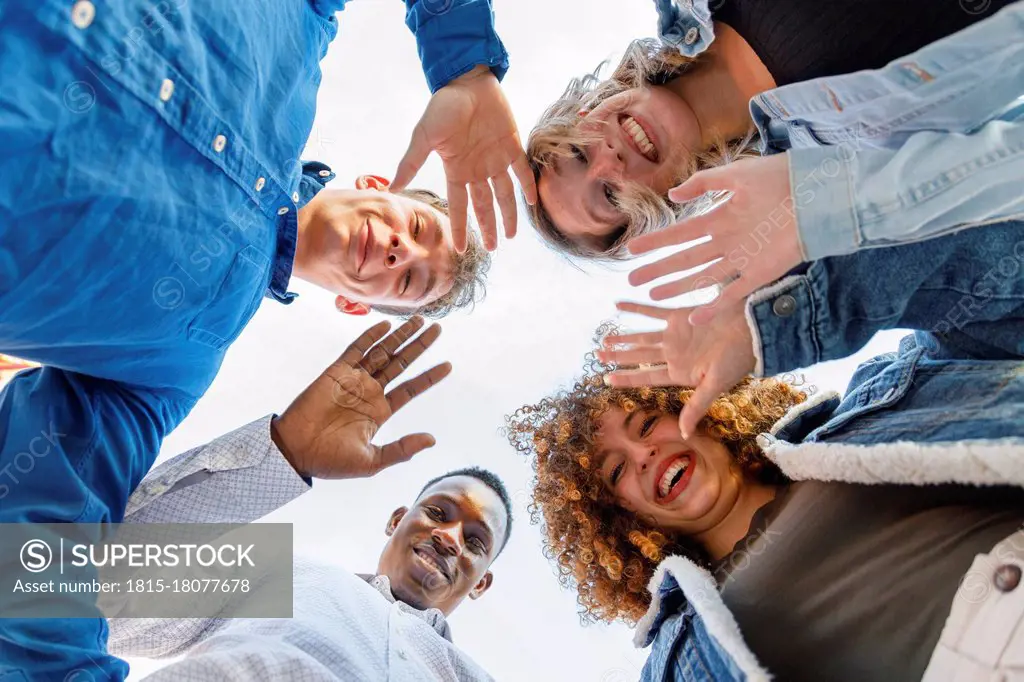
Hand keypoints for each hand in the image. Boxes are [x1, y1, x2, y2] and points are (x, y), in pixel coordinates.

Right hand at [271, 317, 450, 479]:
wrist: (296, 451)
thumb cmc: (331, 461)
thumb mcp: (372, 460)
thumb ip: (402, 449)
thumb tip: (432, 439)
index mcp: (380, 411)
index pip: (411, 389)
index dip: (429, 377)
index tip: (448, 365)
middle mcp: (370, 392)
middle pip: (401, 363)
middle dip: (419, 346)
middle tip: (437, 329)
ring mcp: (354, 380)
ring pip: (383, 352)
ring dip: (400, 336)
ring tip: (420, 321)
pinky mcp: (336, 372)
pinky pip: (356, 349)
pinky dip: (371, 336)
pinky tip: (386, 325)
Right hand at [391, 66, 537, 251]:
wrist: (467, 80)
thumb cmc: (443, 106)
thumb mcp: (424, 136)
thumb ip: (412, 163)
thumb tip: (391, 187)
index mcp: (456, 170)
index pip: (459, 206)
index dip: (459, 227)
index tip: (460, 249)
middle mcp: (477, 170)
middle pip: (484, 206)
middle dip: (488, 227)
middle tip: (492, 249)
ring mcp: (495, 159)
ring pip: (504, 194)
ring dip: (508, 215)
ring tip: (511, 235)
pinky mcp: (512, 146)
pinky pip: (522, 172)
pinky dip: (527, 186)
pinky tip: (531, 202)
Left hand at [597, 301, 754, 438]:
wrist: (752, 328)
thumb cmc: (738, 359)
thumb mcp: (715, 385)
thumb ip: (696, 406)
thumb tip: (684, 433)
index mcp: (680, 372)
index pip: (646, 376)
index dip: (626, 377)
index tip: (605, 379)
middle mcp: (674, 354)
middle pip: (639, 357)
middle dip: (618, 357)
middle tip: (597, 355)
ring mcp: (675, 335)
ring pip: (642, 336)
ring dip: (623, 337)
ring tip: (603, 338)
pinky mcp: (680, 315)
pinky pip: (652, 311)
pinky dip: (635, 308)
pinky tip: (618, 304)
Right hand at [626, 154, 803, 324]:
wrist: (818, 194)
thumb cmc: (780, 178)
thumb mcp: (737, 174)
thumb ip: (704, 183)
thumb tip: (672, 197)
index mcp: (720, 218)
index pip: (680, 233)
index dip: (656, 241)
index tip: (632, 249)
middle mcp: (727, 241)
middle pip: (685, 259)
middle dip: (658, 269)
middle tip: (633, 280)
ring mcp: (742, 259)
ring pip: (701, 277)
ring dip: (677, 287)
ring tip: (653, 296)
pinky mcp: (760, 274)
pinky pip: (732, 294)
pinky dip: (713, 307)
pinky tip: (694, 318)